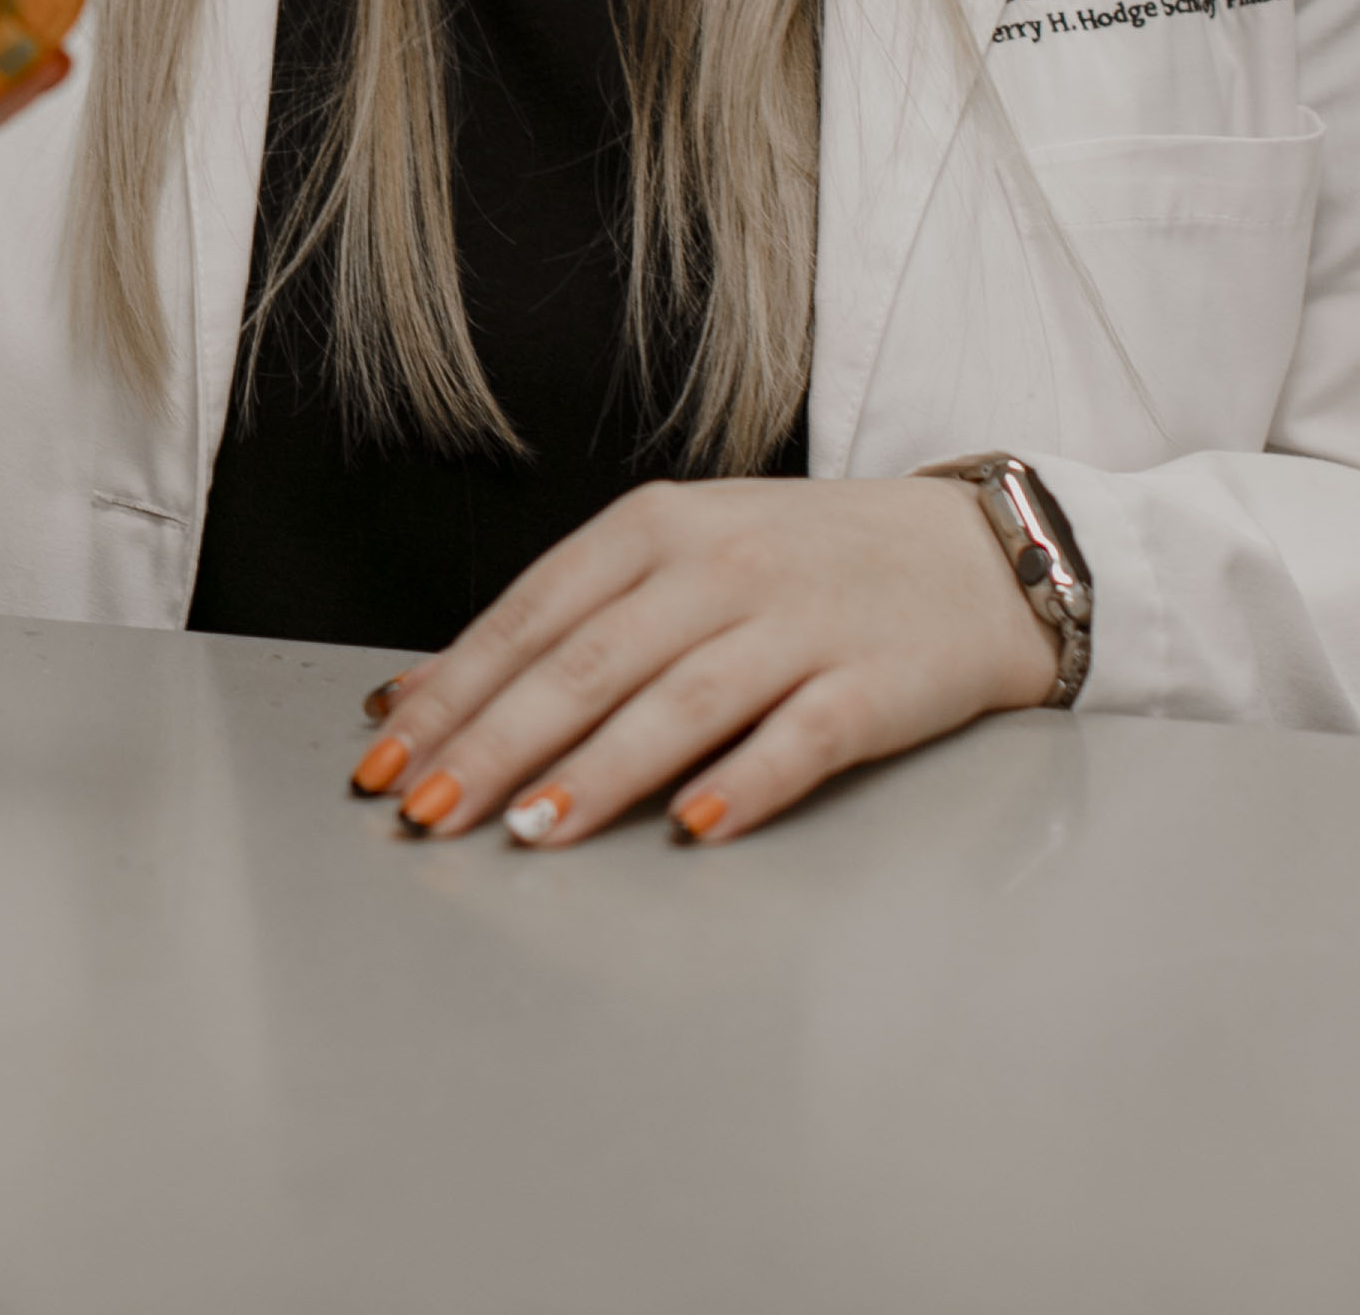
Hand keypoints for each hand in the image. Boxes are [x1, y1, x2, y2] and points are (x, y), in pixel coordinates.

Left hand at [343, 474, 1057, 848]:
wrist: (975, 553)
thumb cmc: (803, 562)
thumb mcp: (677, 556)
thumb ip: (560, 621)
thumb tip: (420, 692)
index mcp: (655, 528)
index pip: (530, 617)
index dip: (452, 692)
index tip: (384, 757)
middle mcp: (718, 567)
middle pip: (585, 665)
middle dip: (493, 744)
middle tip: (426, 811)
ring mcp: (798, 624)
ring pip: (677, 702)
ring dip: (596, 772)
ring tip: (529, 829)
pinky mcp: (873, 683)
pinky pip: (798, 739)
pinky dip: (742, 785)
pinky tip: (692, 831)